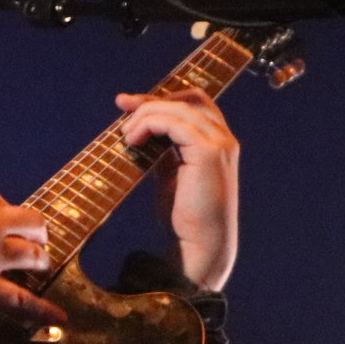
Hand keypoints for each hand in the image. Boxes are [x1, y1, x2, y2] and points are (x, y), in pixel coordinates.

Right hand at [0, 181, 66, 329]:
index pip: (4, 205)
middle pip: (31, 224)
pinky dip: (41, 310)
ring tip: (40, 269)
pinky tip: (59, 318)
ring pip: (32, 257)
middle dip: (35, 235)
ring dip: (39, 262)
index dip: (5, 219)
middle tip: (33, 245)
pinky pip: (18, 300)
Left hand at [116, 88, 239, 289]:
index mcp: (217, 141)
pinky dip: (150, 124)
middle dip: (150, 98)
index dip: (160, 98)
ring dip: (146, 114)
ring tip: (125, 134)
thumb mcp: (170, 175)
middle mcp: (223, 137)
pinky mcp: (209, 152)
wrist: (201, 246)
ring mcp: (220, 143)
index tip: (127, 103)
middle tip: (121, 105)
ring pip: (179, 108)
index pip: (193, 102)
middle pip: (188, 98)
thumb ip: (162, 151)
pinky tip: (133, 140)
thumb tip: (140, 132)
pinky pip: (175, 123)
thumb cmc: (186, 218)